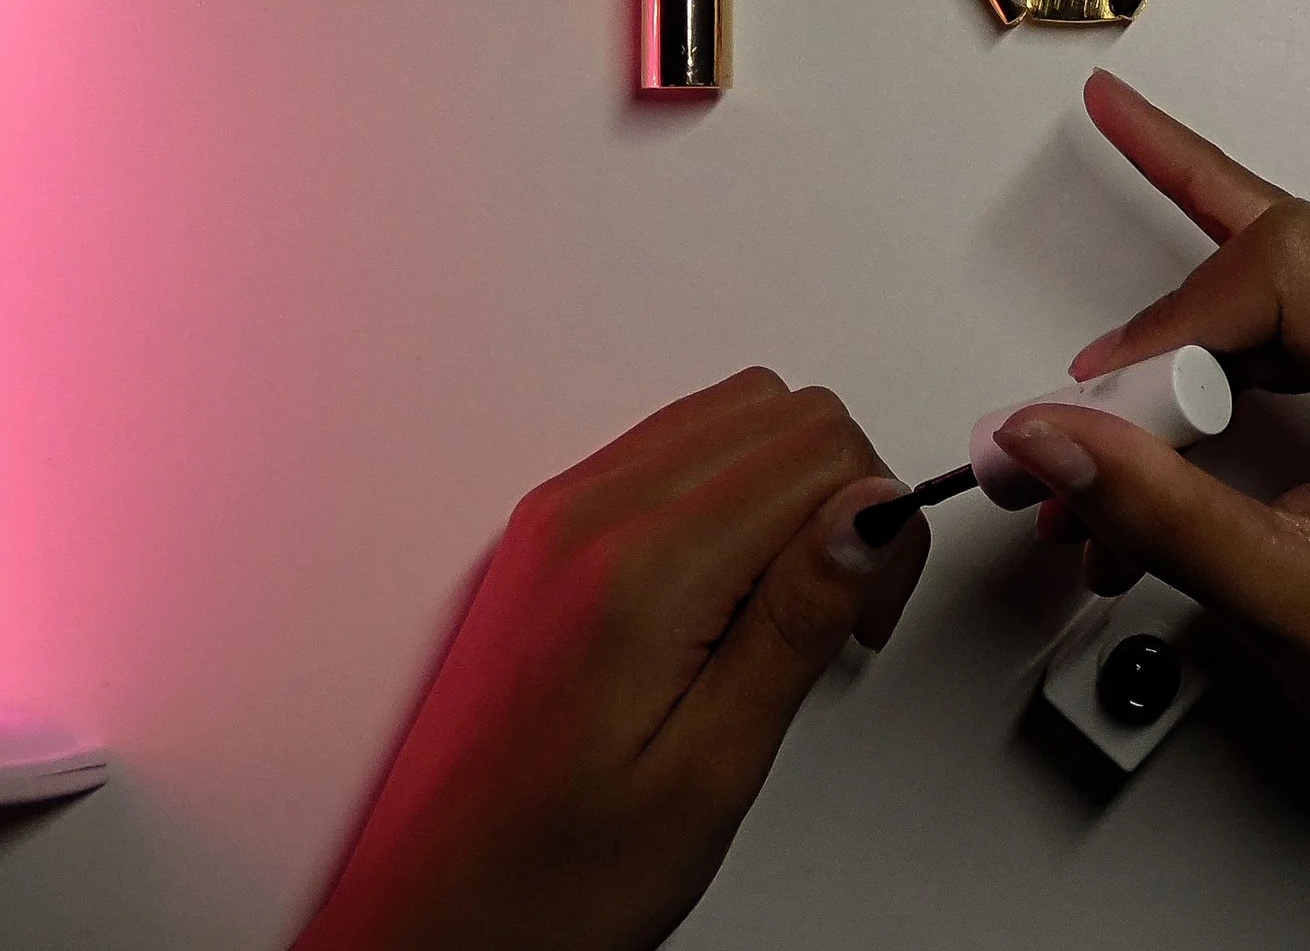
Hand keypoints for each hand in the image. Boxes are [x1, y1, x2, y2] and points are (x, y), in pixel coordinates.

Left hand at [296, 369, 928, 950]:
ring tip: (786, 606)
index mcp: (636, 568)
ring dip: (790, 485)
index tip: (867, 615)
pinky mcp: (547, 528)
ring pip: (731, 409)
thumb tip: (872, 512)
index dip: (879, 526)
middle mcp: (587, 513)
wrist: (430, 915)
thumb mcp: (709, 770)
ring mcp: (559, 512)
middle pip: (782, 409)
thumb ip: (795, 619)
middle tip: (840, 614)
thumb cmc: (550, 877)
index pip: (818, 449)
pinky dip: (732, 489)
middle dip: (844, 497)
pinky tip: (731, 588)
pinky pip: (673, 446)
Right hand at [995, 74, 1309, 949]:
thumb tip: (1055, 436)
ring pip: (1296, 287)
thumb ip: (1158, 509)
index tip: (1107, 393)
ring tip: (1128, 430)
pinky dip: (1248, 351)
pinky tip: (1186, 364)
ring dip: (1199, 354)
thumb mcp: (1289, 608)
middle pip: (1286, 268)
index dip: (1178, 316)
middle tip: (1089, 408)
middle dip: (1170, 339)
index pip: (1292, 271)